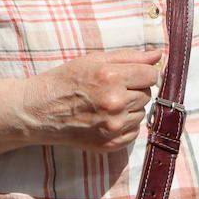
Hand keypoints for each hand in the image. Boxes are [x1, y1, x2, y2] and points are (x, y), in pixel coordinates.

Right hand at [21, 48, 162, 152]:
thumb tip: (158, 55)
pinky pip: (134, 132)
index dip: (141, 73)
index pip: (151, 74)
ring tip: (105, 104)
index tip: (129, 74)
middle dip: (133, 89)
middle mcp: (115, 103)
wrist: (40, 111)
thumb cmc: (65, 81)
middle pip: (147, 94)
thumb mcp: (93, 60)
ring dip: (129, 108)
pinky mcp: (111, 144)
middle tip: (110, 89)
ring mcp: (113, 126)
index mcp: (111, 77)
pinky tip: (104, 118)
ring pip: (141, 113)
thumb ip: (129, 56)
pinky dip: (124, 125)